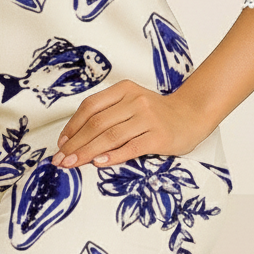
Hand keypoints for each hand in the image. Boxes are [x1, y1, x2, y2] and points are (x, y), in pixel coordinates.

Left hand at [50, 79, 212, 168]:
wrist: (192, 115)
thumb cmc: (156, 113)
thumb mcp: (131, 103)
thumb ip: (108, 113)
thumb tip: (76, 138)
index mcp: (124, 89)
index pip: (90, 107)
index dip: (72, 126)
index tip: (61, 143)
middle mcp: (135, 101)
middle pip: (97, 123)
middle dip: (75, 143)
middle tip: (61, 159)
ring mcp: (147, 118)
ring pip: (110, 136)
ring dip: (87, 152)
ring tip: (73, 163)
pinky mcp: (158, 136)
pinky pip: (131, 147)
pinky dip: (113, 156)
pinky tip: (100, 163)